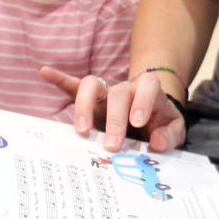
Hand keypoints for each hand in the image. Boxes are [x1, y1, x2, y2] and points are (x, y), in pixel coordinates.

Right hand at [39, 67, 186, 152]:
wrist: (152, 116)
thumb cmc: (161, 123)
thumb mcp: (174, 130)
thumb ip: (169, 135)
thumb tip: (156, 142)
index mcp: (148, 92)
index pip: (148, 86)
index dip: (143, 101)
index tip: (137, 122)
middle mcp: (125, 89)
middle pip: (117, 94)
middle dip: (114, 120)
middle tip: (112, 146)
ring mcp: (106, 93)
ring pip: (92, 86)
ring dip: (84, 106)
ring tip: (81, 130)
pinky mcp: (91, 100)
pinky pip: (73, 86)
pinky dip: (60, 80)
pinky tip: (44, 72)